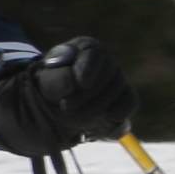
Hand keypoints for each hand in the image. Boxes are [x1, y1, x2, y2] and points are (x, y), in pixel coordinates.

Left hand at [0, 38, 136, 156]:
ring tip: (73, 118)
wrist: (53, 105)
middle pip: (109, 74)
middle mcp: (107, 62)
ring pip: (119, 93)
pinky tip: (98, 125)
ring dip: (96, 109)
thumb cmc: (50, 86)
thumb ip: (57, 79)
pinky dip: (115, 118)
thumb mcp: (46, 80)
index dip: (90, 68)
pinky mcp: (123, 101)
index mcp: (87, 48)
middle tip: (65, 107)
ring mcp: (118, 81)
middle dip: (87, 95)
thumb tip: (74, 82)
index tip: (82, 82)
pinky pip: (128, 106)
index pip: (95, 53)